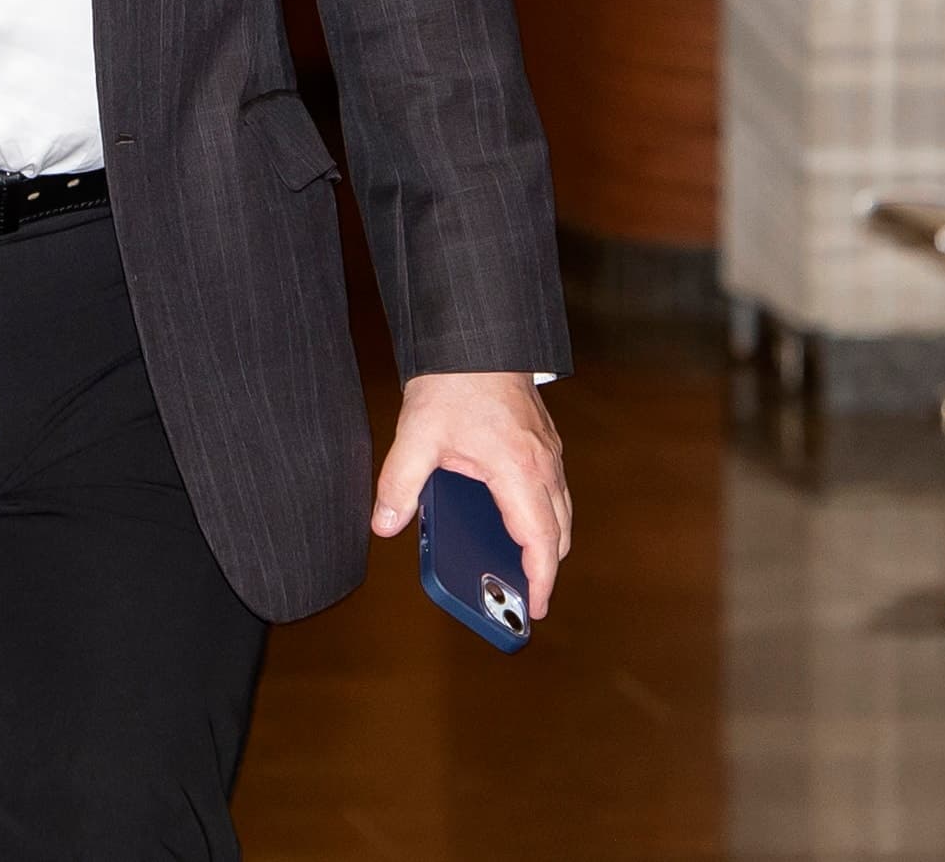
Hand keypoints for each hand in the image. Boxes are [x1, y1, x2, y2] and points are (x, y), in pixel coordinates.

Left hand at [370, 370, 569, 618]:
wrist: (475, 336)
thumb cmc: (452, 381)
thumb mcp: (416, 435)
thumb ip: (399, 483)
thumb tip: (384, 524)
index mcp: (518, 469)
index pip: (540, 540)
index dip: (540, 580)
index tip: (534, 608)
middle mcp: (544, 464)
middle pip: (559, 533)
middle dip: (545, 568)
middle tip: (524, 597)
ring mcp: (549, 451)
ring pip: (561, 511)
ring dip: (547, 541)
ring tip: (521, 567)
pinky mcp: (544, 441)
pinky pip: (554, 490)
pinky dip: (545, 515)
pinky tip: (516, 520)